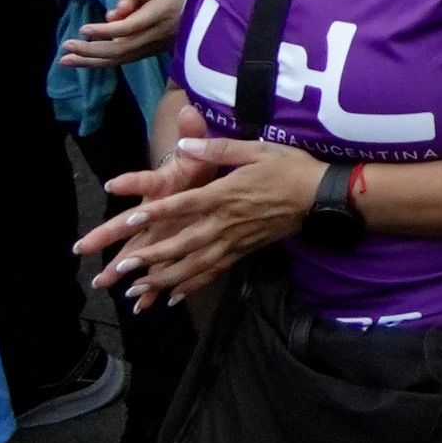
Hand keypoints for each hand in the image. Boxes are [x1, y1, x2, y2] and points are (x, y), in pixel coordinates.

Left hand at [64, 0, 189, 66]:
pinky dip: (103, 62)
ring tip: (65, 61)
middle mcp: (157, 36)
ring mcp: (155, 46)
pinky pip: (125, 59)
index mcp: (162, 17)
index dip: (107, 31)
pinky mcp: (152, 50)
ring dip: (92, 61)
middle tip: (65, 48)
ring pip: (121, 59)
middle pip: (120, 49)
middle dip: (91, 51)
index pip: (130, 28)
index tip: (85, 29)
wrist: (217, 12)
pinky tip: (86, 61)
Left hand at [80, 133, 328, 309]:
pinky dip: (192, 286)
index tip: (127, 220)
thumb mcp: (258, 149)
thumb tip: (186, 145)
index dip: (154, 212)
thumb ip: (219, 149)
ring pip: (194, 265)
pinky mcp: (243, 251)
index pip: (182, 204)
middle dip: (150, 257)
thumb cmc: (291, 168)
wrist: (322, 196)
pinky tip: (173, 297)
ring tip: (136, 289)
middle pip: (182, 243)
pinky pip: (214, 272)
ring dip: (164, 278)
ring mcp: (234, 241)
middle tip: (119, 269)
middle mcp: (225, 222)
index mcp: (225, 195)